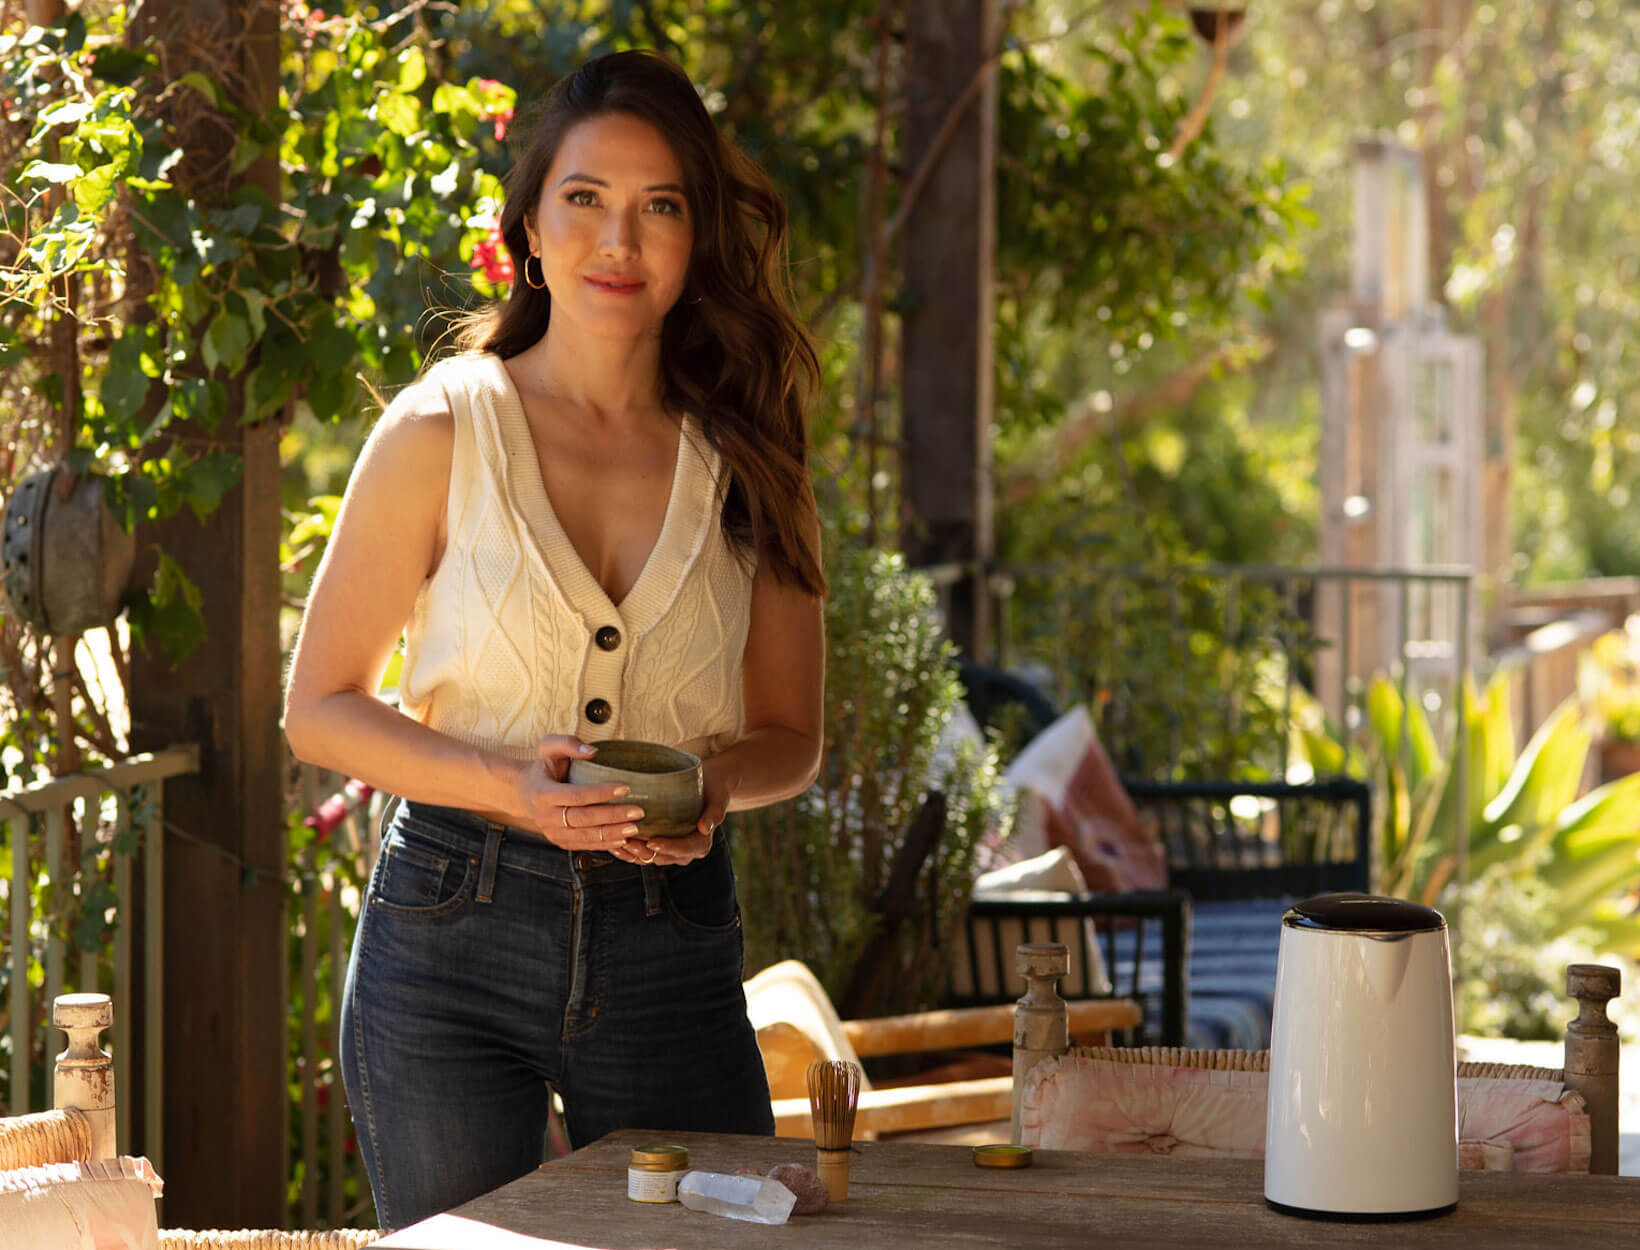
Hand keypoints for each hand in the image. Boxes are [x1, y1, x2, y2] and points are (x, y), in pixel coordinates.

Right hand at [517, 735, 646, 854]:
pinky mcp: (559, 842)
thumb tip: (593, 752)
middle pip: (582, 819)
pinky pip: (583, 846)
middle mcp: (544, 816)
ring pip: (584, 836)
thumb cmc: (544, 766)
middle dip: (612, 816)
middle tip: (638, 812)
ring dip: (611, 834)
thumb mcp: (550, 747)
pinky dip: (604, 845)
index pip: (576, 795)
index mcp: (542, 793)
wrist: (525, 790)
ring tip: (635, 828)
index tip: (627, 788)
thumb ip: (569, 743)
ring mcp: (551, 832)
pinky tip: (623, 839)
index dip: (602, 793)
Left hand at [627, 754, 732, 867]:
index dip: (668, 847)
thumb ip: (714, 813)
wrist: (707, 785)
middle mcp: (686, 851)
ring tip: (616, 842)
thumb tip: (705, 828)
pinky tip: (614, 843)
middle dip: (644, 852)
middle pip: (663, 857)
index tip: (652, 842)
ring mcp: (671, 850)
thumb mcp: (718, 797)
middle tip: (627, 842)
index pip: (684, 849)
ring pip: (649, 857)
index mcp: (701, 843)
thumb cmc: (713, 789)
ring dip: (633, 853)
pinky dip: (629, 851)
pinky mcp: (659, 844)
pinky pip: (642, 853)